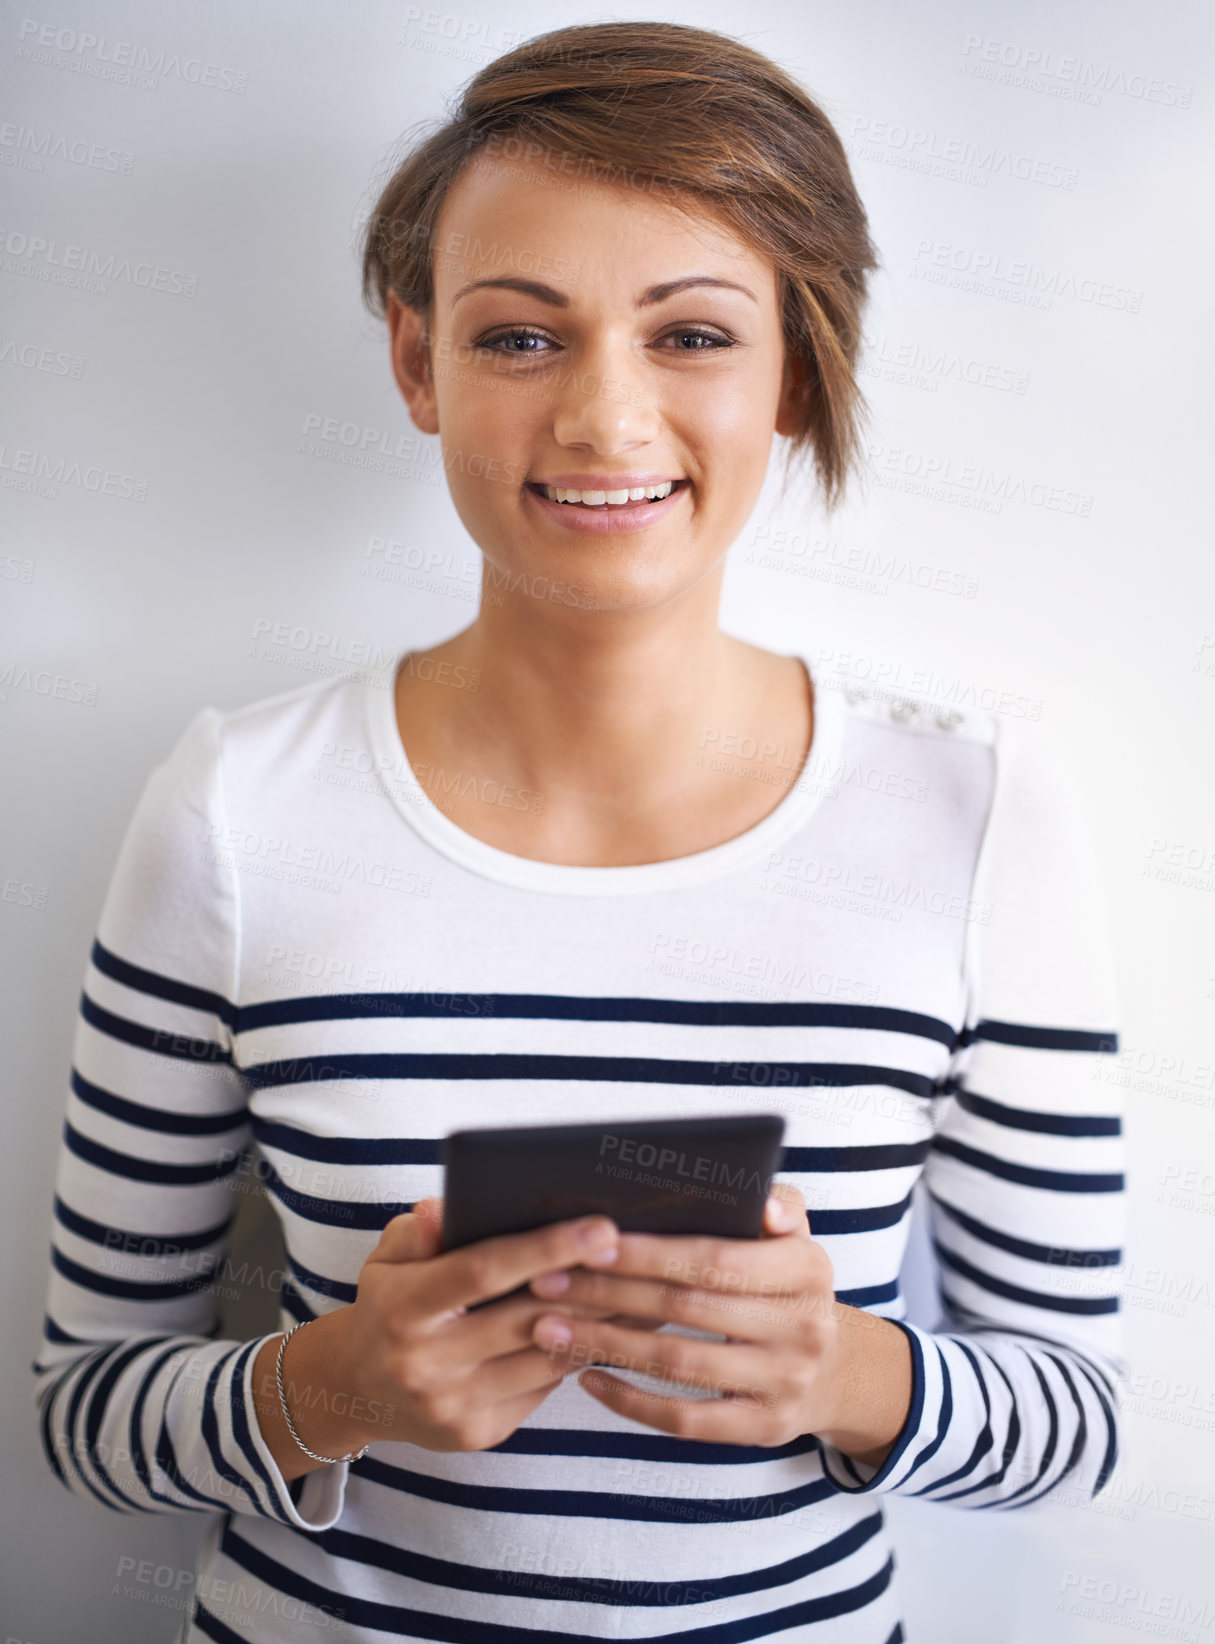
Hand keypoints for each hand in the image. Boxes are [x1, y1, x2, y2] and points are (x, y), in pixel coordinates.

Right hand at [298, 1198, 654, 1456]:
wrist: (358, 1392)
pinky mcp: (479, 1433)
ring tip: (646, 1285)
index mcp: (402, 1309)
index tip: (602, 1226)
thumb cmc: (388, 1306)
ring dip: (598, 1321)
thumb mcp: (388, 1260)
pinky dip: (579, 1351)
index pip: (482, 1271)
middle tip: (645, 1252)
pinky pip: (542, 1386)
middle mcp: (424, 1364)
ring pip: (543, 1356)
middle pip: (524, 1317)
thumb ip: (418, 1232)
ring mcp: (453, 1406)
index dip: (544, 1248)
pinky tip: (616, 1325)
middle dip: (589, 1283)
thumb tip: (445, 1207)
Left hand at [524, 1183, 913, 1463]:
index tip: (587, 1244)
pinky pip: (688, 1420)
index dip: (648, 1253)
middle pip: (686, 1308)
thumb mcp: (794, 1237)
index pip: (714, 1259)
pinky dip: (632, 1402)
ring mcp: (785, 1383)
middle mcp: (804, 1328)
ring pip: (679, 1364)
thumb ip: (778, 1203)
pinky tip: (588, 1378)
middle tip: (546, 1281)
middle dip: (609, 1293)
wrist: (834, 1368)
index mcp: (807, 1269)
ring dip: (606, 1344)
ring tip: (549, 1328)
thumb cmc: (787, 1284)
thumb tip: (760, 1202)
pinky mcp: (764, 1428)